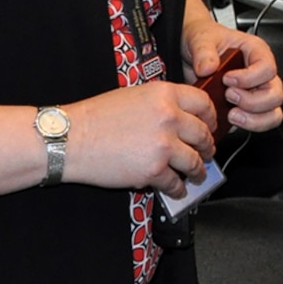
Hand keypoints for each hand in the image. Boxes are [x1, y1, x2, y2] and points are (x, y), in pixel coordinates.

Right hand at [63, 81, 216, 194]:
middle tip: (208, 152)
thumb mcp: (134, 95)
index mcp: (165, 94)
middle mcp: (169, 117)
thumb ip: (161, 103)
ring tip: (197, 174)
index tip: (212, 125)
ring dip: (198, 170)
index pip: (203, 103)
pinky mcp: (153, 170)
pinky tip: (177, 189)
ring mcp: (163, 145)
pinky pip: (175, 182)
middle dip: (208, 146)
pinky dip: (178, 188)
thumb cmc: (96, 116)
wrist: (71, 139)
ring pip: (195, 161)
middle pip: (203, 134)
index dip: (211, 117)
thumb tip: (181, 116)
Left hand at [183, 3, 282, 132]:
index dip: (249, 77)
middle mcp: (261, 73)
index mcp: (256, 52)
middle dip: (252, 102)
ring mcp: (256, 92)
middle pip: (275, 95)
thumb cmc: (205, 41)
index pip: (267, 68)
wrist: (191, 53)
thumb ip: (203, 51)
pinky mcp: (247, 108)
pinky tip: (227, 120)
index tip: (227, 79)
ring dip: (254, 119)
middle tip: (229, 96)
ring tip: (231, 115)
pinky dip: (247, 126)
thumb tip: (208, 68)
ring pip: (273, 113)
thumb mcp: (201, 39)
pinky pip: (260, 123)